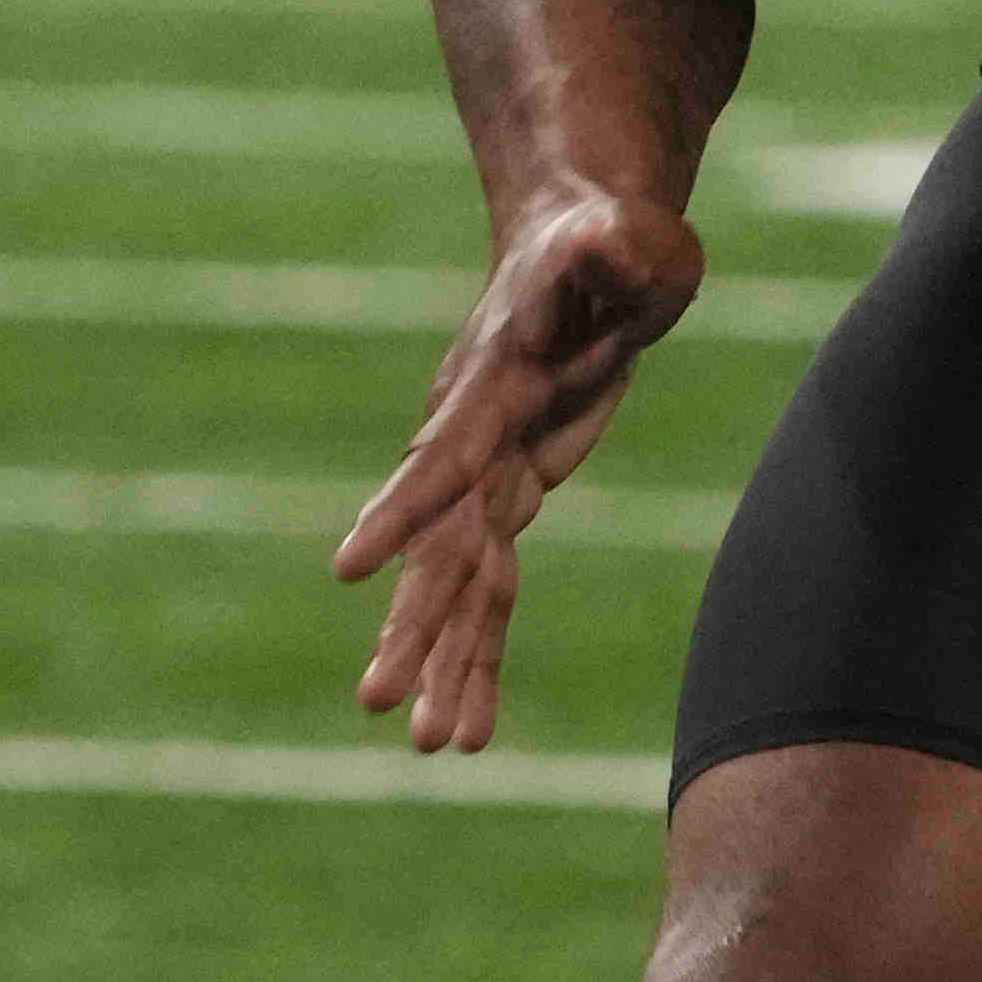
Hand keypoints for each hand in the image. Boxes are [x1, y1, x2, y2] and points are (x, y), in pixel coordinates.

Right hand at [336, 179, 705, 751]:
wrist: (582, 234)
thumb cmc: (614, 233)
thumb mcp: (631, 235)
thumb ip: (621, 247)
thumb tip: (616, 238)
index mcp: (494, 382)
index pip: (444, 456)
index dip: (403, 511)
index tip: (351, 568)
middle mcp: (476, 439)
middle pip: (439, 545)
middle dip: (413, 623)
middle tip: (378, 701)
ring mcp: (491, 473)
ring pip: (460, 584)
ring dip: (445, 663)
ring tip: (430, 748)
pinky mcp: (513, 493)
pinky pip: (492, 588)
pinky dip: (480, 654)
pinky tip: (468, 728)